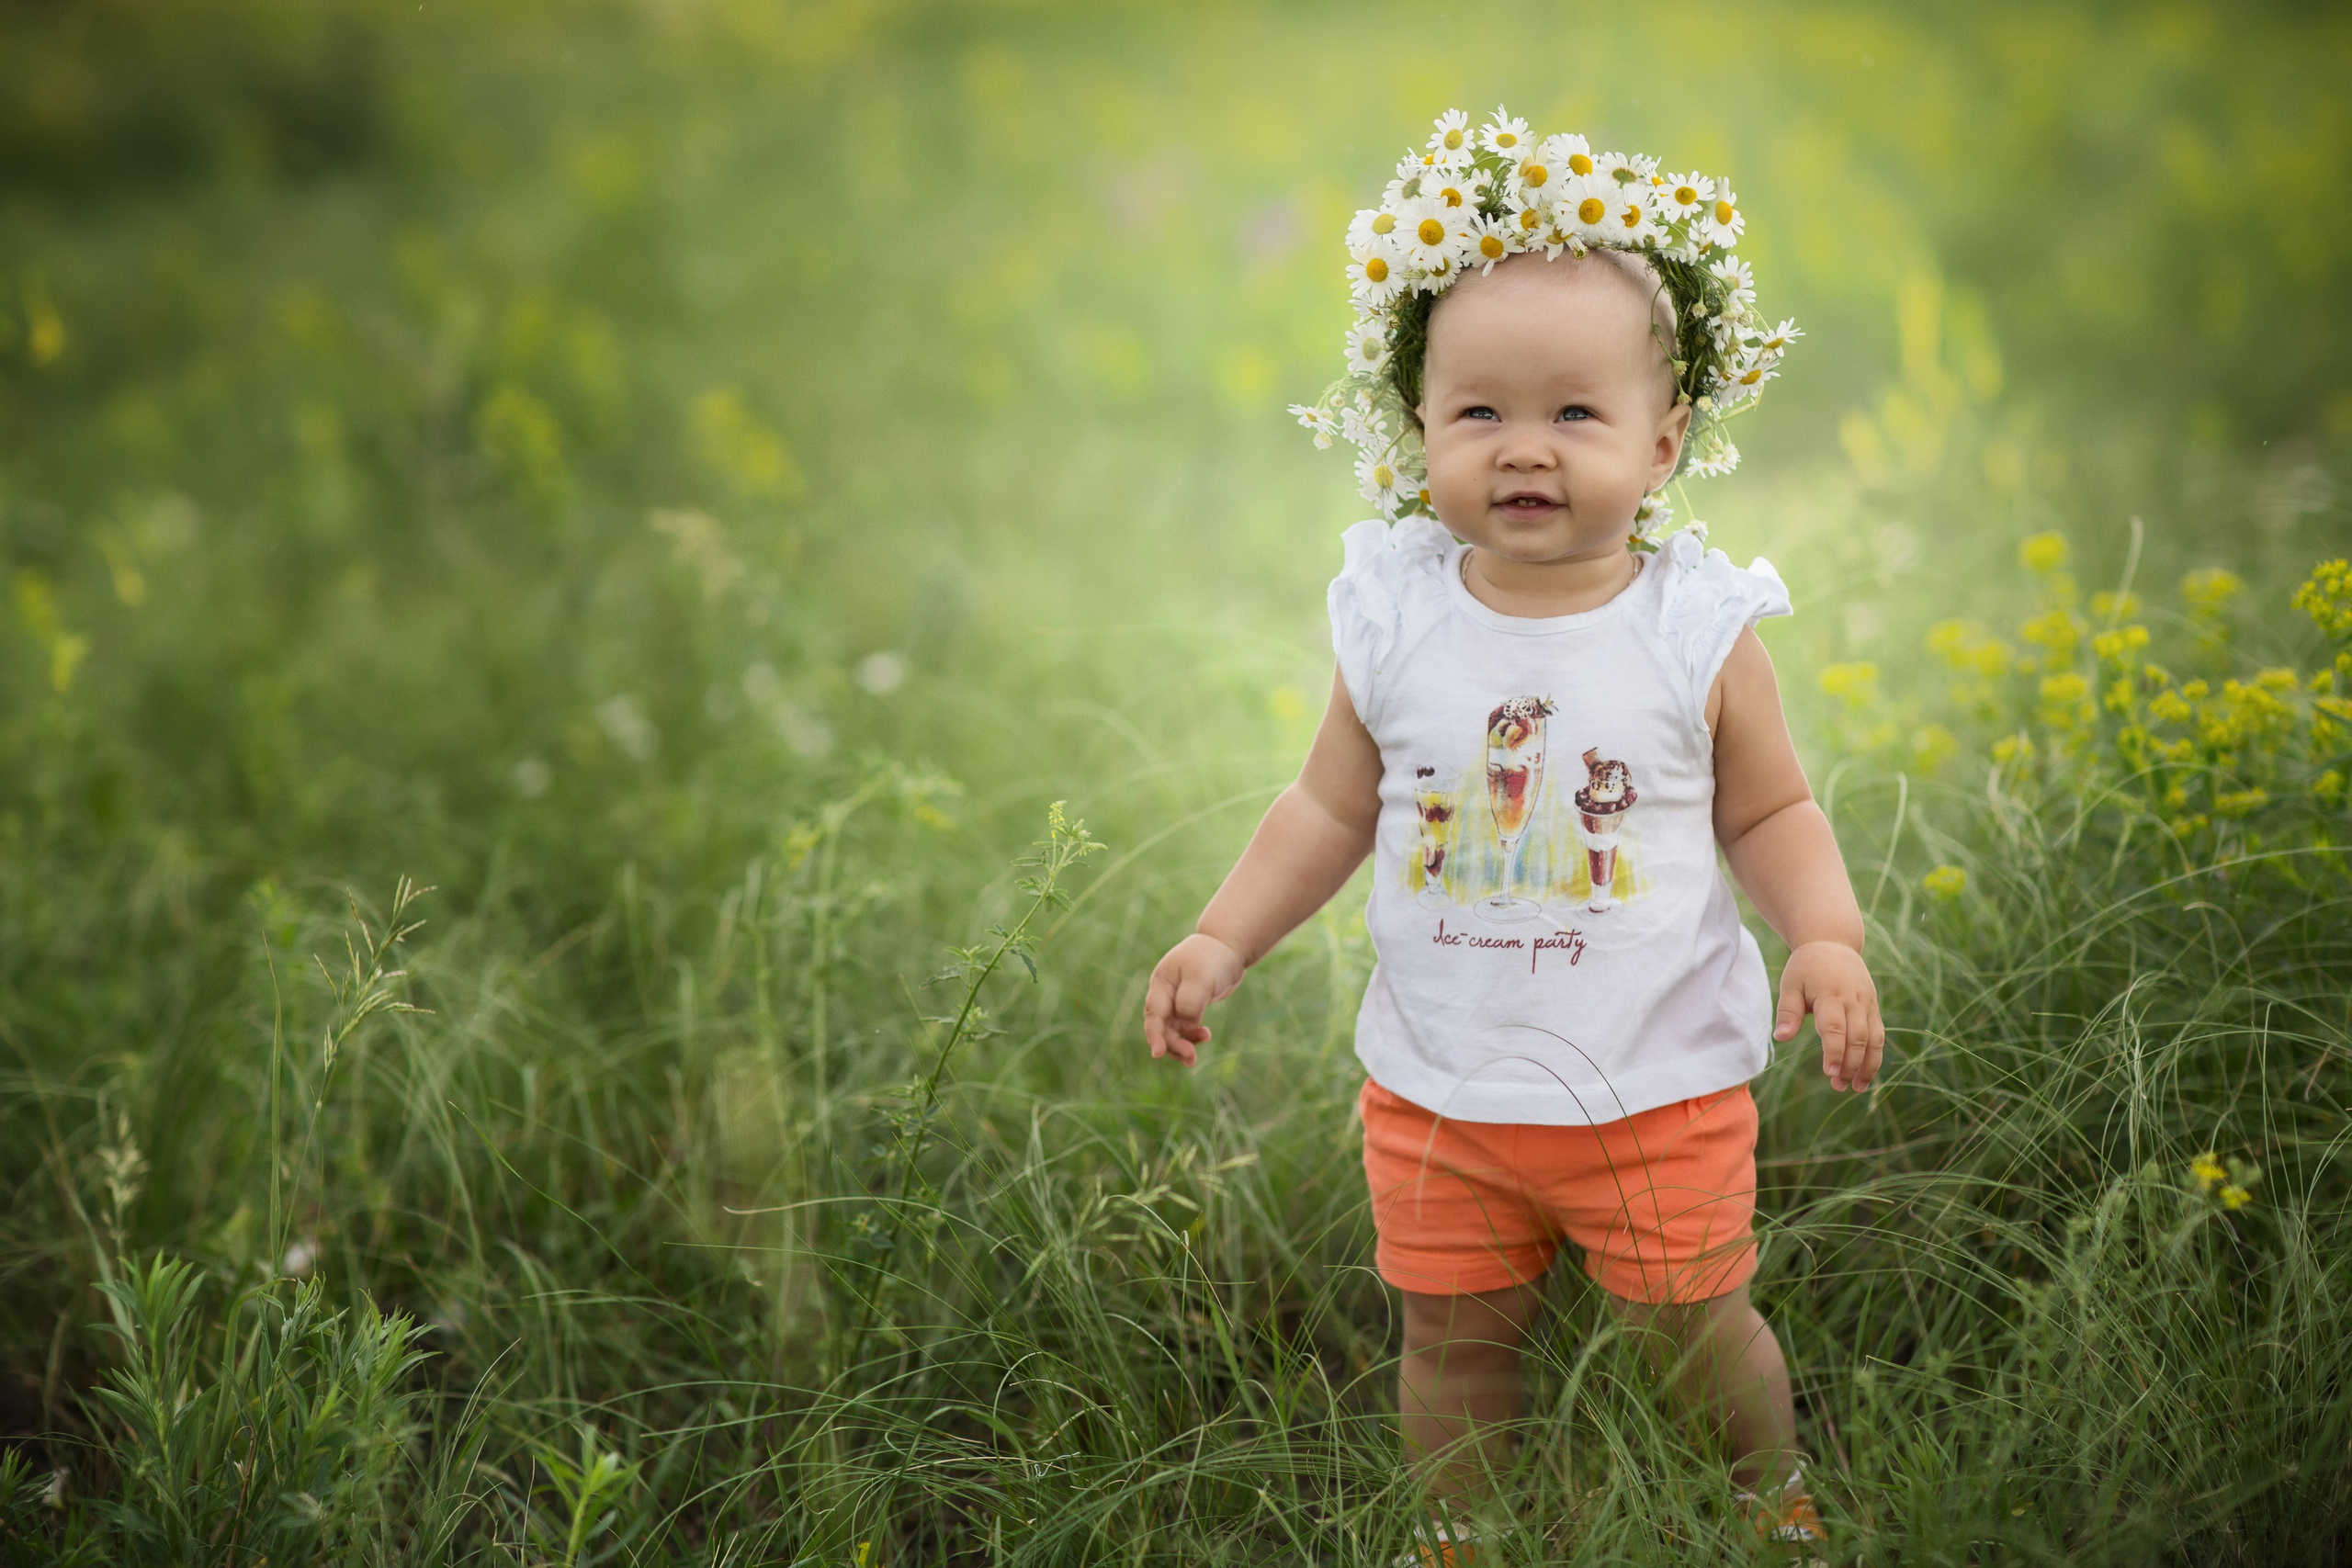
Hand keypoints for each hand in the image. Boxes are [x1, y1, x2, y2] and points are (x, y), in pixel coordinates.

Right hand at [1143, 933, 1246, 1067]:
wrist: (1228, 946)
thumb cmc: (1212, 958)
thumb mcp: (1201, 978)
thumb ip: (1190, 1001)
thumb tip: (1185, 1021)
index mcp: (1162, 984)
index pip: (1154, 1015)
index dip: (1155, 1036)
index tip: (1157, 1054)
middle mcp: (1165, 994)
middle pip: (1162, 1027)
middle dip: (1173, 1045)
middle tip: (1191, 1058)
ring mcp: (1177, 1000)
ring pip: (1173, 1030)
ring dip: (1182, 1044)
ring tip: (1195, 1058)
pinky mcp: (1190, 1005)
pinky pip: (1185, 1027)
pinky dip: (1192, 1036)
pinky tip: (1205, 1036)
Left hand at [1773, 940, 1883, 1091]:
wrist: (1833, 943)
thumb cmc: (1806, 967)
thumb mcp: (1791, 983)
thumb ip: (1788, 1011)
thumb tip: (1781, 1037)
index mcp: (1831, 995)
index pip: (1835, 1028)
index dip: (1834, 1051)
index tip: (1829, 1072)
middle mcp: (1854, 1001)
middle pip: (1857, 1038)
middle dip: (1850, 1065)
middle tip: (1838, 1086)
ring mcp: (1867, 1004)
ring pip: (1874, 1039)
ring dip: (1867, 1066)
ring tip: (1857, 1088)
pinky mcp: (1874, 1008)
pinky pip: (1879, 1035)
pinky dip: (1875, 1056)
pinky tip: (1866, 1074)